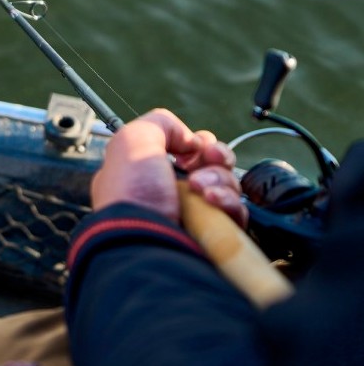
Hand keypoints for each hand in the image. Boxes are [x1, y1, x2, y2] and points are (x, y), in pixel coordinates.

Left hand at [91, 109, 246, 226]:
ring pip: (226, 185)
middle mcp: (170, 193)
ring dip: (218, 178)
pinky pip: (235, 211)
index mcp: (148, 173)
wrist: (143, 242)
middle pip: (212, 164)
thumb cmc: (131, 196)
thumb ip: (161, 123)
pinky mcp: (214, 235)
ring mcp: (193, 215)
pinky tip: (211, 202)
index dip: (197, 144)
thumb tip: (190, 139)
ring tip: (200, 189)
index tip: (194, 145)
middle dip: (215, 156)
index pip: (185, 152)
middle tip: (206, 160)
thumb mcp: (132, 140)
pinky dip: (227, 202)